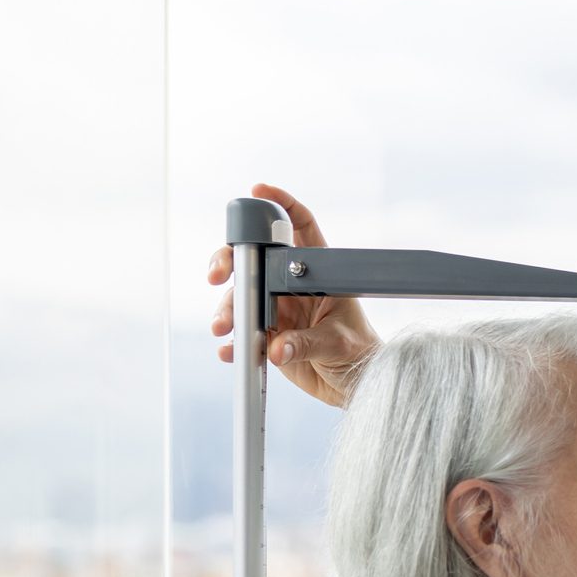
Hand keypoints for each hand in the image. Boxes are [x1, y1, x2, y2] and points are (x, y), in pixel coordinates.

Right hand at [206, 183, 379, 407]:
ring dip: (228, 310)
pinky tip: (229, 351)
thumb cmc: (358, 353)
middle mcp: (291, 284)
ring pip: (241, 297)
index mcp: (316, 271)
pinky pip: (242, 334)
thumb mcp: (338, 343)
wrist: (353, 385)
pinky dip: (233, 342)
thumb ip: (307, 344)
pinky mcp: (266, 336)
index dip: (280, 203)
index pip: (300, 226)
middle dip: (230, 260)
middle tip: (218, 274)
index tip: (258, 191)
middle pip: (254, 258)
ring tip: (223, 328)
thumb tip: (276, 348)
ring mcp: (276, 308)